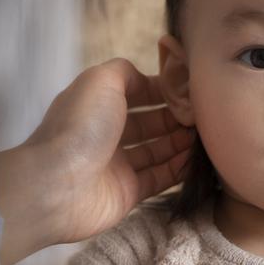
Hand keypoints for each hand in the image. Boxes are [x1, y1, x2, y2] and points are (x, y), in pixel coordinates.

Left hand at [0, 58, 193, 264]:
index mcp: (98, 105)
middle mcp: (107, 133)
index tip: (191, 91)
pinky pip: (158, 179)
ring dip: (180, 143)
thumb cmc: (79, 127)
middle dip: (176, 118)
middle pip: (149, 123)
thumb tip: (146, 78)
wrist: (57, 185)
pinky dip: (177, 169)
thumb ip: (124, 71)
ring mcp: (116, 165)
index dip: (163, 91)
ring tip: (207, 135)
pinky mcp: (126, 193)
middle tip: (205, 115)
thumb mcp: (100, 80)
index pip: (137, 94)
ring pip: (156, 151)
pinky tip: (197, 160)